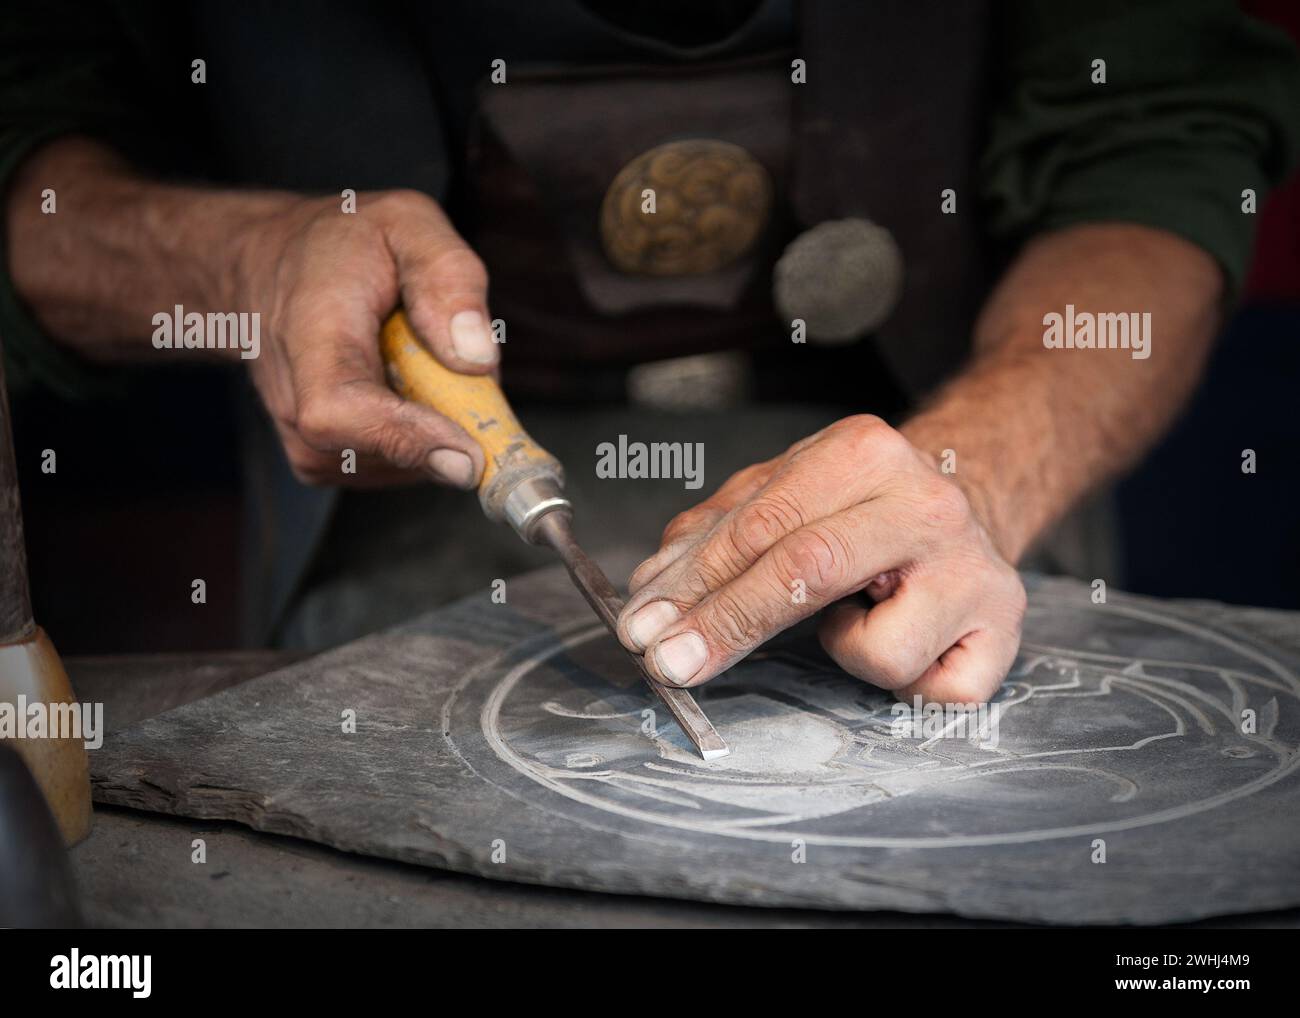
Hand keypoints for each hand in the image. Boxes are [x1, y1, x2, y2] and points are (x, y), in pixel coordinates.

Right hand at [236, 189, 496, 487]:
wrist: (268, 266)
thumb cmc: (339, 245)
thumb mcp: (406, 222)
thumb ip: (448, 278)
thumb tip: (478, 357)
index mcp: (310, 336)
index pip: (341, 411)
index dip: (406, 437)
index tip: (468, 453)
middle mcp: (294, 403)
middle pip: (390, 452)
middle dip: (452, 419)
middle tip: (454, 355)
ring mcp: (304, 441)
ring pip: (406, 465)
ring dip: (439, 422)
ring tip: (417, 359)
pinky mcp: (323, 461)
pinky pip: (399, 467)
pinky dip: (422, 434)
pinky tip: (402, 386)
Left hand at [615, 415, 1025, 703]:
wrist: (973, 505)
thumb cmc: (863, 511)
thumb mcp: (788, 494)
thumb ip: (718, 532)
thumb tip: (652, 590)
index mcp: (864, 453)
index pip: (761, 524)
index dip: (693, 582)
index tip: (641, 625)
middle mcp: (927, 503)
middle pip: (807, 571)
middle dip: (725, 625)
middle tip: (667, 663)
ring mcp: (974, 567)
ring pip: (877, 649)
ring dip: (841, 650)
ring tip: (853, 617)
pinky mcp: (1005, 625)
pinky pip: (926, 686)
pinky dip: (901, 679)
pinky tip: (904, 637)